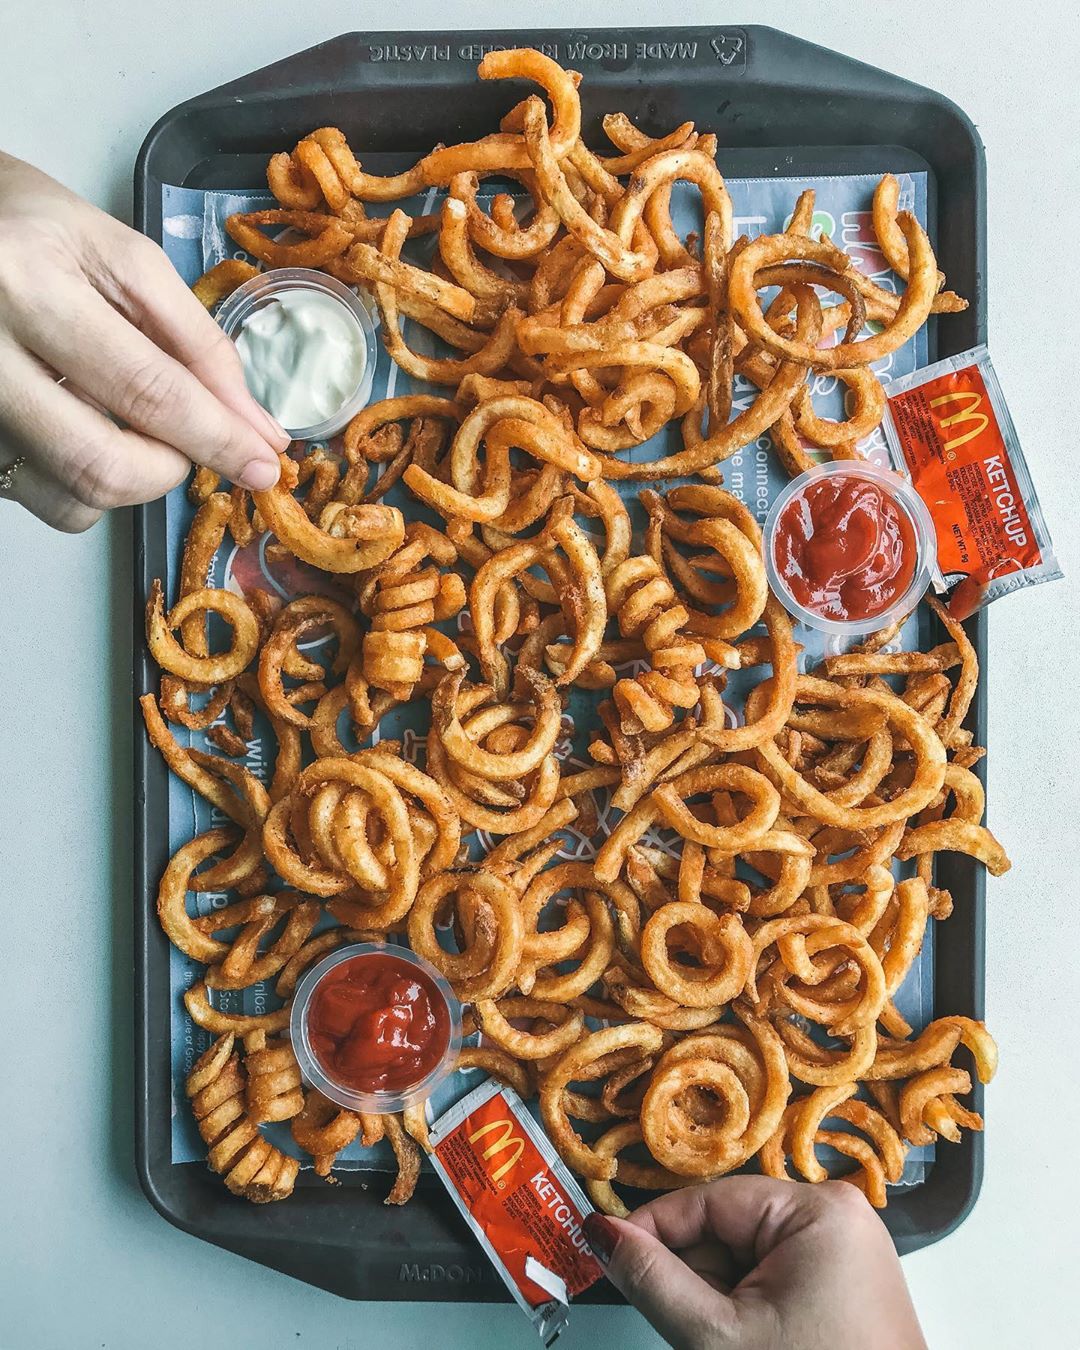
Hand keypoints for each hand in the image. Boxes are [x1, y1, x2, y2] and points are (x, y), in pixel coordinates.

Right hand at [0, 151, 286, 530]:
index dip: (218, 437)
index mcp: (30, 287)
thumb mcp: (120, 255)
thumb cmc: (26, 229)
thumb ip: (194, 341)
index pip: (147, 391)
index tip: (264, 463)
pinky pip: (41, 498)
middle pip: (103, 465)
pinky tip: (84, 428)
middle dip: (171, 469)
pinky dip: (84, 481)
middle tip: (192, 442)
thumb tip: (253, 427)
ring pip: (72, 499)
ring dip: (130, 480)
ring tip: (132, 424)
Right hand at [584, 1176, 925, 1349]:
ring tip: (727, 1340)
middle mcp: (836, 1213)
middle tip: (684, 1325)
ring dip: (719, 1296)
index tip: (608, 1251)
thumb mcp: (719, 1336)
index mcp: (816, 1209)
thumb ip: (654, 1279)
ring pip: (745, 1254)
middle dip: (694, 1276)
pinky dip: (748, 1305)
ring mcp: (844, 1245)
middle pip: (726, 1228)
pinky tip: (751, 1340)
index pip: (708, 1200)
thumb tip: (603, 1232)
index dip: (652, 1228)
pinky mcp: (843, 1276)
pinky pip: (773, 1272)